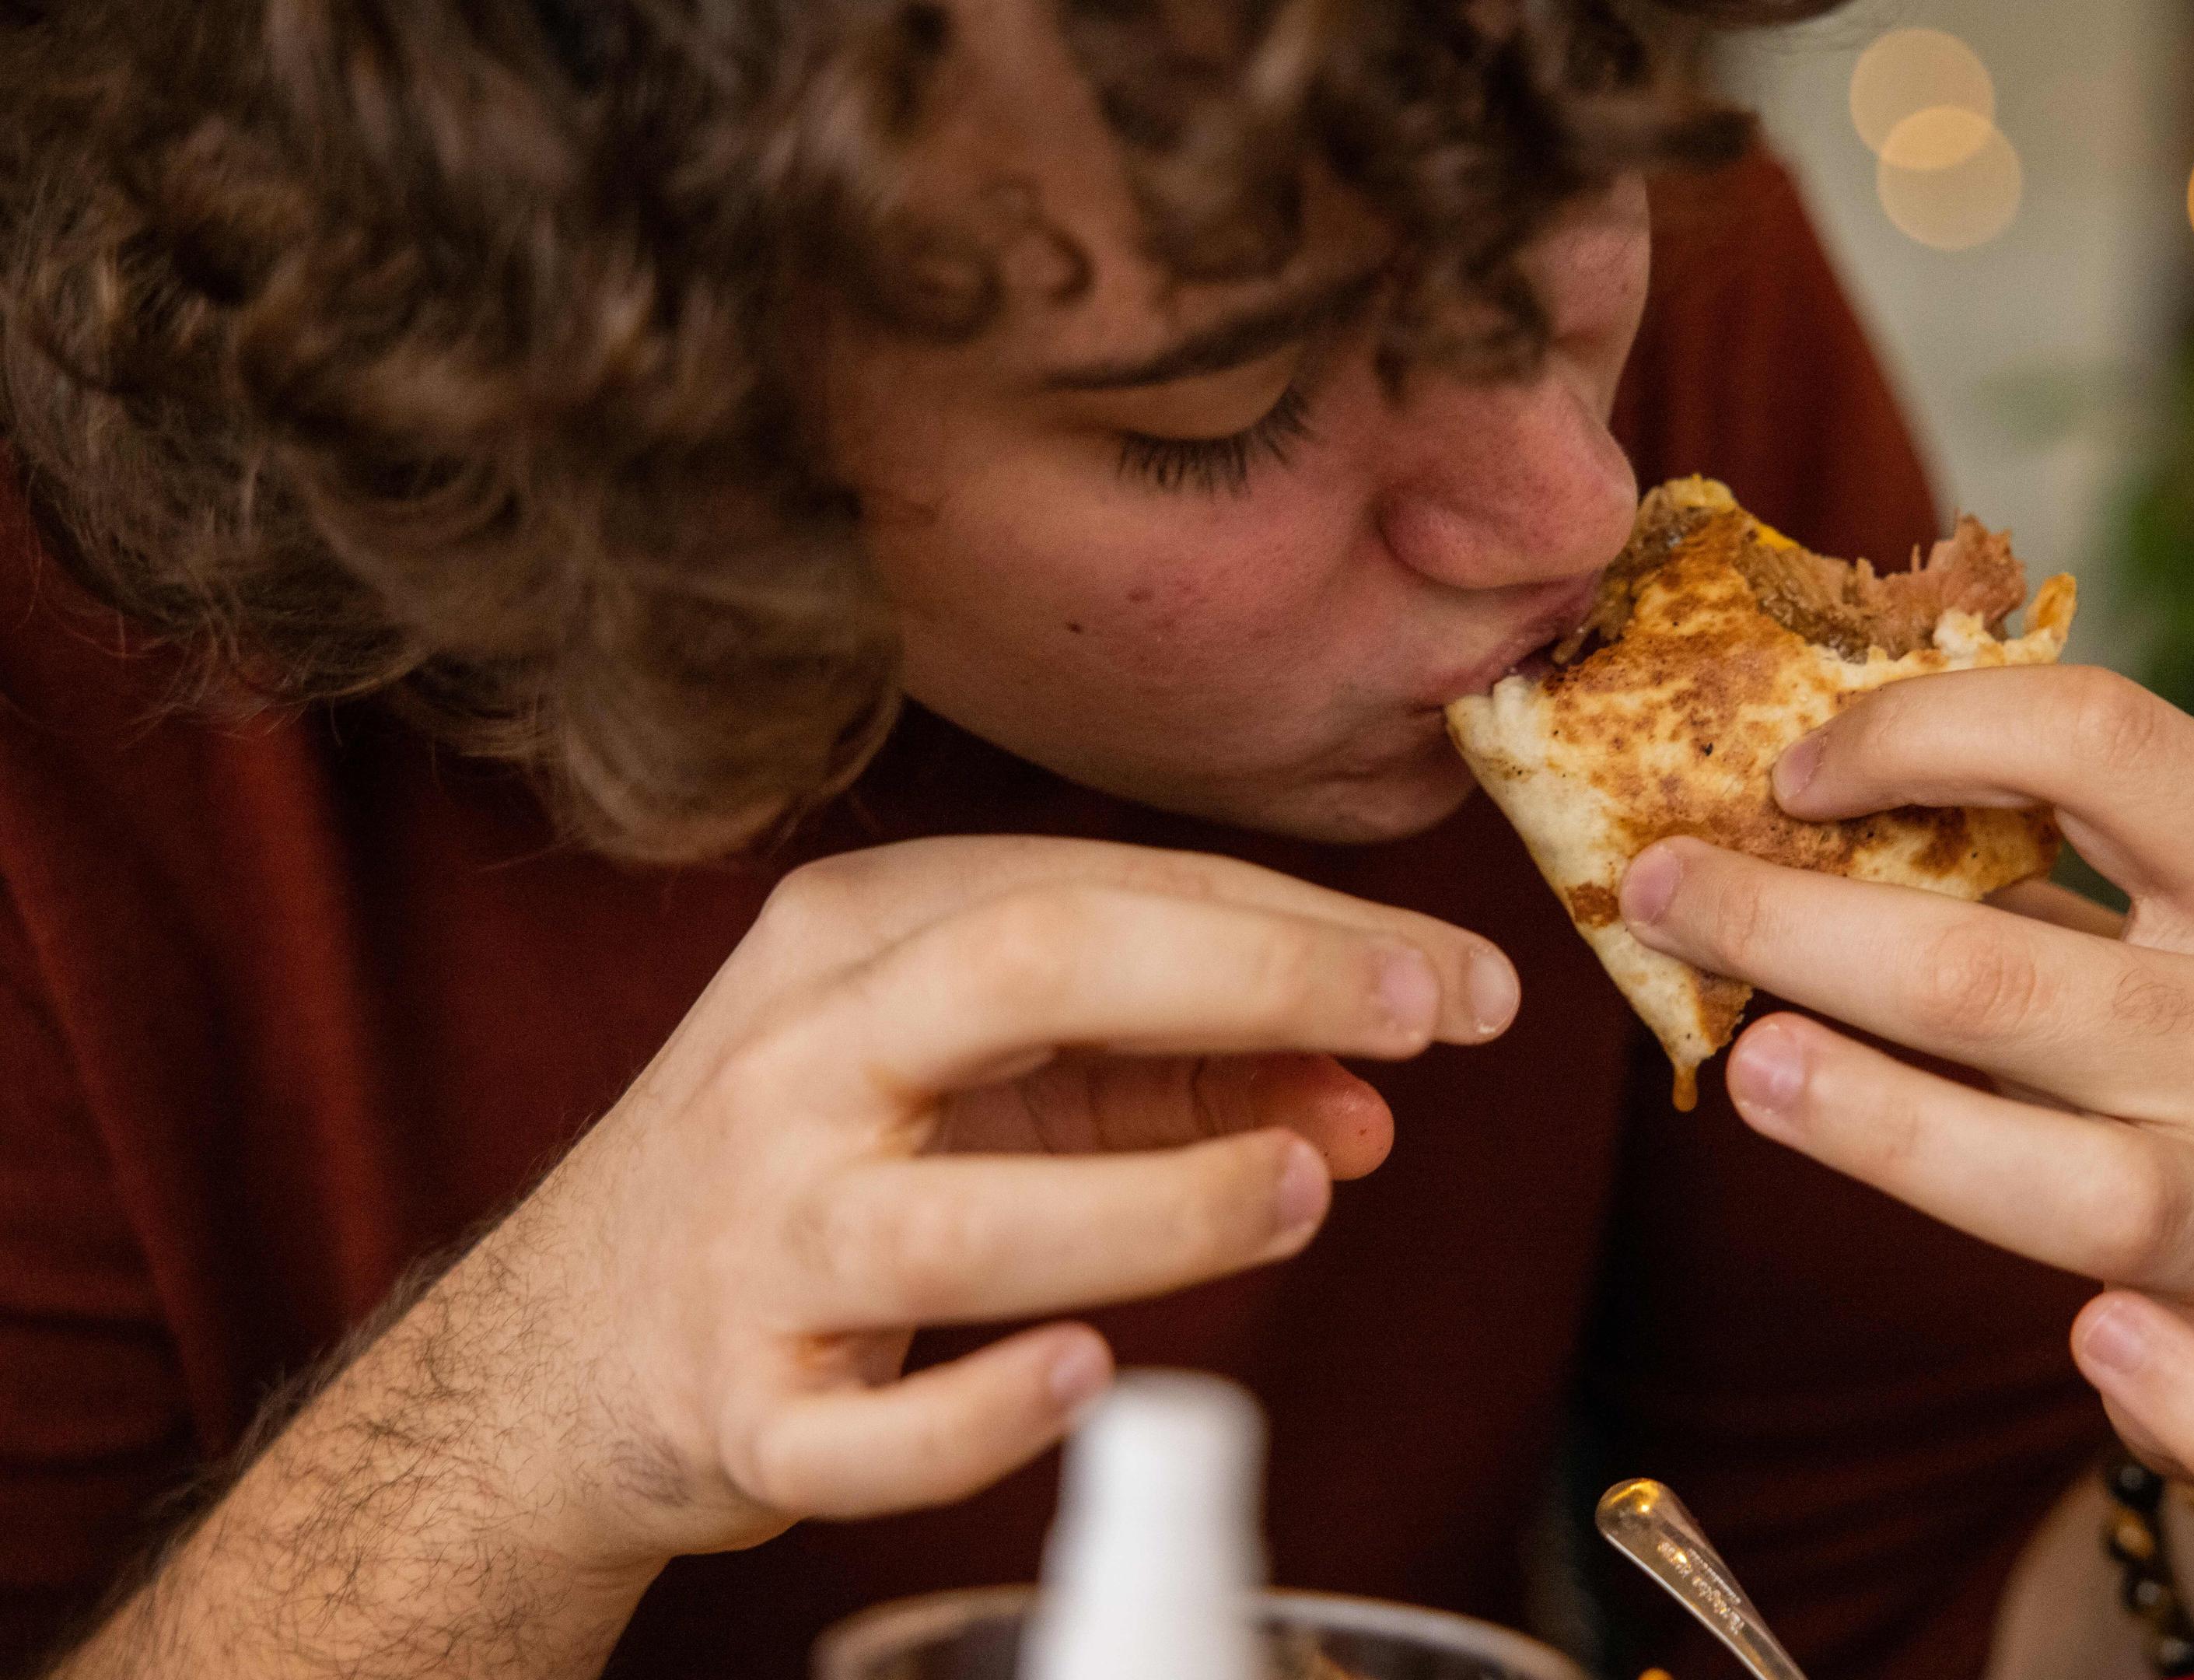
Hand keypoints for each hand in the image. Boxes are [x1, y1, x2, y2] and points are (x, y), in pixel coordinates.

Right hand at [405, 835, 1521, 1566]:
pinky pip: (866, 1433)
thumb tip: (1368, 1090)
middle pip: (1019, 975)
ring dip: (1157, 1205)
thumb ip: (1168, 1074)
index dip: (1293, 924)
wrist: (566, 1347)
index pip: (1094, 889)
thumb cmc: (816, 1165)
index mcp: (849, 942)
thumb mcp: (976, 1079)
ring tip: (1308, 1189)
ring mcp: (754, 1244)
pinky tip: (1097, 1375)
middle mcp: (791, 1066)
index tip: (1455, 978)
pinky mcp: (741, 1413)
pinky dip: (986, 1412)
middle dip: (1245, 981)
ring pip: (959, 1219)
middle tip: (1418, 1017)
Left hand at [1617, 666, 2193, 1526]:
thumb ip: (2015, 882)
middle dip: (1811, 933)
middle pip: (2020, 979)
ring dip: (1908, 1133)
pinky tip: (2100, 1347)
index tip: (1787, 773)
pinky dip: (2186, 1394)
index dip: (1931, 733)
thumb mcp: (2173, 940)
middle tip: (1663, 898)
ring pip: (2103, 1193)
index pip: (2112, 748)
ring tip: (1755, 1073)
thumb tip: (1764, 812)